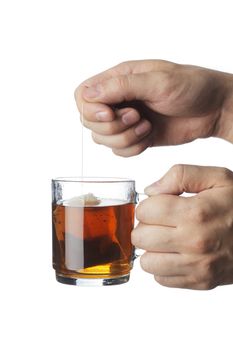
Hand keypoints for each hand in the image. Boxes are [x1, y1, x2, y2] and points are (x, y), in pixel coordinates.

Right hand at [75, 60, 232, 156]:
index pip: (83, 95)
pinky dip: (133, 148)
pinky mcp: (135, 137)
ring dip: (125, 138)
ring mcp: (126, 120)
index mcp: (119, 79)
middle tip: (137, 117)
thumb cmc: (191, 87)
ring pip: (103, 139)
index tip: (111, 114)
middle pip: (89, 121)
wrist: (212, 110)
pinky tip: (150, 136)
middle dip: (112, 126)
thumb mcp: (157, 81)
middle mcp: (118, 100)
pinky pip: (119, 151)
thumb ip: (121, 87)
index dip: (90, 109)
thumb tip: (89, 95)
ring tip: (147, 126)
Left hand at [132, 164, 232, 289]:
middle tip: (160, 222)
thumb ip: (181, 175)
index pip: (145, 211)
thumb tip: (151, 190)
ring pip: (147, 262)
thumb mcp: (217, 178)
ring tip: (166, 239)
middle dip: (146, 226)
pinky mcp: (200, 282)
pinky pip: (161, 279)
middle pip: (140, 237)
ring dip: (151, 249)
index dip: (147, 205)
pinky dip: (163, 267)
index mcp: (196, 213)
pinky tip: (176, 253)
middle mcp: (195, 242)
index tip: (157, 205)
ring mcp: (197, 266)